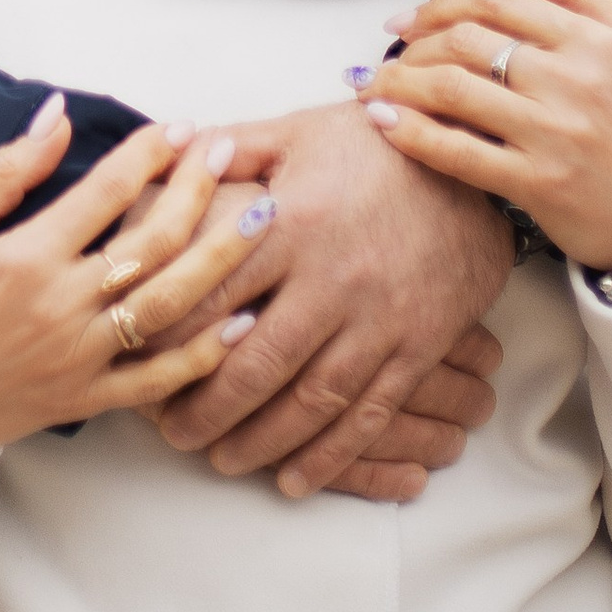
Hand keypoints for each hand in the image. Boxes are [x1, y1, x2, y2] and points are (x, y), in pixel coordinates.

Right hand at [0, 99, 269, 470]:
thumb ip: (4, 171)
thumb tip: (58, 114)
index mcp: (24, 257)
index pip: (106, 193)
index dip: (149, 155)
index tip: (179, 128)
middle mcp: (61, 307)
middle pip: (152, 243)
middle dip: (197, 191)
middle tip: (228, 153)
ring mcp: (79, 358)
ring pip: (169, 306)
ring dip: (219, 259)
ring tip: (261, 220)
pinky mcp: (84, 401)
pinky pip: (156, 382)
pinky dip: (202, 356)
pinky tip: (241, 323)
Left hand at [151, 99, 513, 501]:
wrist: (471, 167)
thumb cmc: (374, 147)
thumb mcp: (299, 131)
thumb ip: (232, 148)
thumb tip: (167, 152)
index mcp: (291, 222)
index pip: (217, 289)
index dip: (173, 331)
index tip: (140, 361)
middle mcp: (332, 278)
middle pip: (259, 362)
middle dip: (210, 408)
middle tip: (175, 435)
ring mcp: (378, 319)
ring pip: (311, 400)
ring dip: (263, 441)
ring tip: (224, 462)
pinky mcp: (417, 346)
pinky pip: (370, 413)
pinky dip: (331, 454)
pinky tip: (296, 480)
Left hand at [356, 0, 611, 273]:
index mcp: (594, 41)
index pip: (497, 2)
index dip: (442, 5)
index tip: (412, 21)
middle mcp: (571, 80)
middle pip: (466, 41)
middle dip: (415, 44)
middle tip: (389, 54)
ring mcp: (553, 133)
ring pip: (454, 92)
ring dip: (400, 83)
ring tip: (372, 86)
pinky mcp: (539, 186)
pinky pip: (459, 153)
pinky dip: (412, 134)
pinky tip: (383, 123)